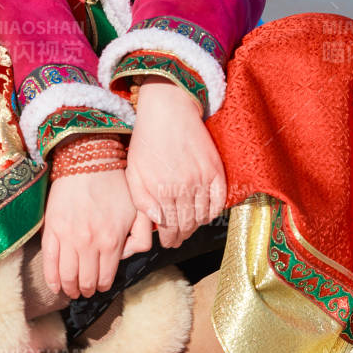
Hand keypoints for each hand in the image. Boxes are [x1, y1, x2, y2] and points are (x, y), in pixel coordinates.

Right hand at [41, 169, 137, 299]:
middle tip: (85, 291)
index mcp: (112, 241)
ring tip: (71, 291)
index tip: (100, 287)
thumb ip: (141, 237)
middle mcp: (89, 244)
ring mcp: (68, 238)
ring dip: (69, 288)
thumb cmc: (115, 184)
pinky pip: (49, 261)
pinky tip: (54, 286)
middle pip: (85, 280)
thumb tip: (129, 256)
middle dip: (86, 290)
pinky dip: (51, 278)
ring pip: (67, 275)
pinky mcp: (51, 229)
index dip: (102, 286)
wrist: (88, 161)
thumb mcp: (137, 210)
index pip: (106, 277)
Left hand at [125, 79, 225, 248]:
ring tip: (189, 228)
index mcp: (160, 191)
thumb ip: (141, 200)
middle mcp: (183, 189)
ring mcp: (202, 180)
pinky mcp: (216, 171)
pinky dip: (213, 212)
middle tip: (178, 240)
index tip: (168, 242)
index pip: (168, 226)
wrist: (169, 109)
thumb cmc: (147, 139)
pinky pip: (219, 202)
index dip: (169, 238)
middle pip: (187, 225)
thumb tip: (158, 221)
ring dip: (196, 226)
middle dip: (181, 236)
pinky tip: (205, 214)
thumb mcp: (133, 170)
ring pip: (202, 216)